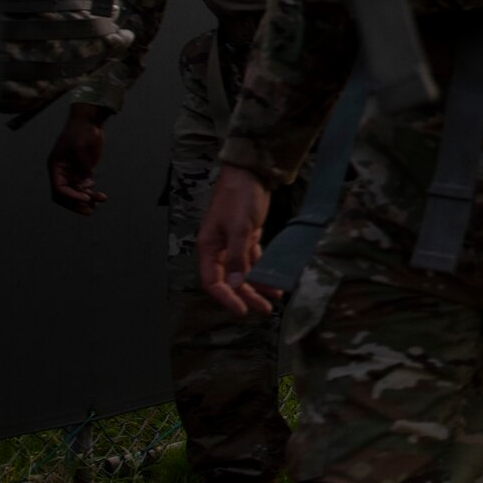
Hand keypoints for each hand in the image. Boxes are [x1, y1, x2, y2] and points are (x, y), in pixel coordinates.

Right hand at [47, 103, 110, 214]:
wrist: (89, 121)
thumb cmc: (82, 132)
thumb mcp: (81, 149)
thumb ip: (83, 167)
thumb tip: (87, 185)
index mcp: (55, 167)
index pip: (58, 189)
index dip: (71, 196)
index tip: (86, 197)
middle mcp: (61, 172)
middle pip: (64, 195)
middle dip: (76, 204)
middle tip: (91, 209)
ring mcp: (71, 172)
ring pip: (75, 193)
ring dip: (86, 200)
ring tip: (99, 202)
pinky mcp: (81, 171)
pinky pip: (83, 187)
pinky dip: (91, 193)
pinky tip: (100, 196)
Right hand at [198, 167, 276, 316]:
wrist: (251, 172)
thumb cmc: (239, 196)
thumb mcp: (239, 228)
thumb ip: (237, 257)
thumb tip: (235, 284)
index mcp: (209, 247)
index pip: (212, 281)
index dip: (226, 298)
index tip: (241, 309)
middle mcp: (219, 248)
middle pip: (230, 280)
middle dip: (246, 295)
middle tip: (263, 310)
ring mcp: (233, 243)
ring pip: (243, 271)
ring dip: (257, 285)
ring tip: (273, 299)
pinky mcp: (247, 236)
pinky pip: (253, 259)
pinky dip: (262, 270)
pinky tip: (274, 280)